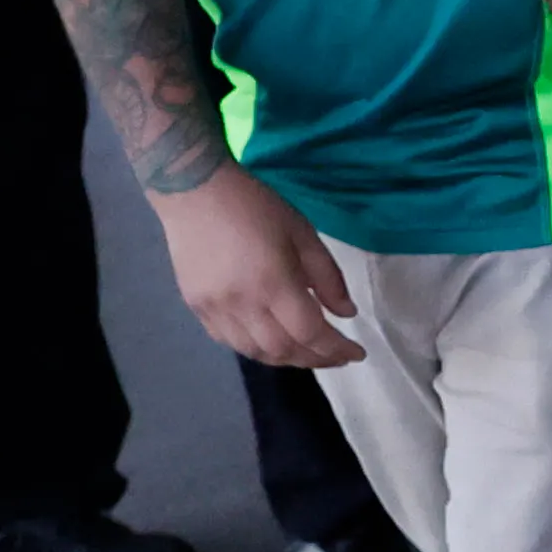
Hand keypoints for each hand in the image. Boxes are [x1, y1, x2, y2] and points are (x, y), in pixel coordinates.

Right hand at [156, 164, 360, 368]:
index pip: (310, 333)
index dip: (336, 349)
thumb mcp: (304, 234)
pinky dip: (256, 349)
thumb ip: (328, 278)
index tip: (357, 353)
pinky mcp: (196, 308)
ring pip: (255, 352)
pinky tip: (272, 341)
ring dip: (286, 358)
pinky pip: (230, 342)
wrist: (194, 192)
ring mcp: (214, 310)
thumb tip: (346, 314)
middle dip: (315, 359)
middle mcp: (242, 305)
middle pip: (283, 350)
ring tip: (309, 352)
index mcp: (273, 283)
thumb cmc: (256, 206)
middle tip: (337, 355)